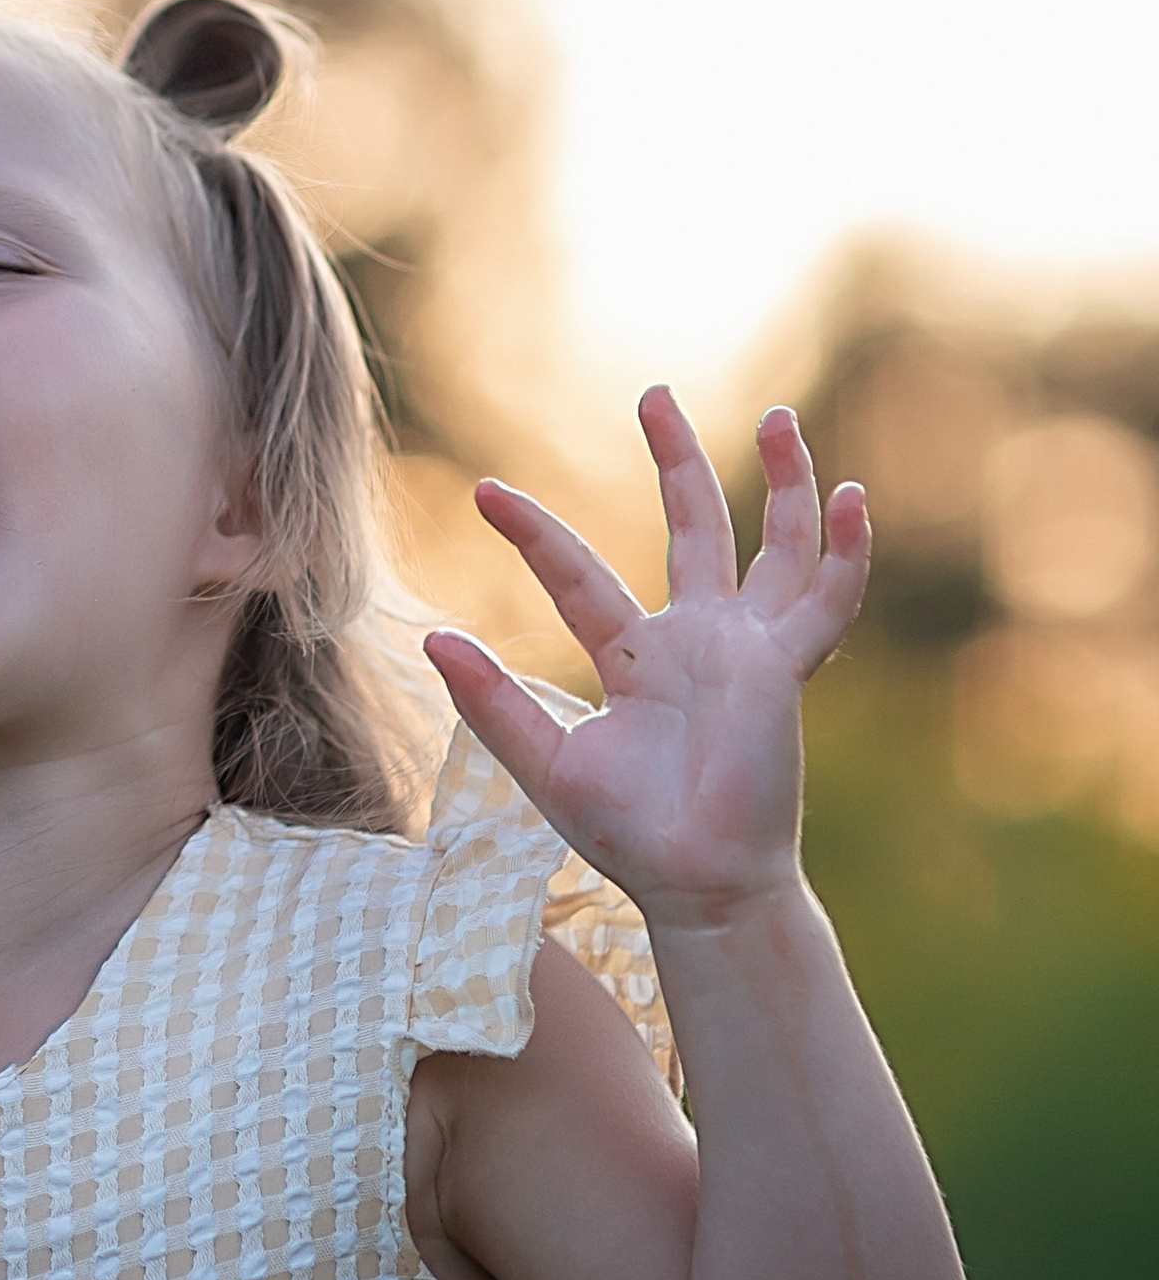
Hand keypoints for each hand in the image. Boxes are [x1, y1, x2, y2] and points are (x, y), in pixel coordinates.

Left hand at [422, 387, 868, 930]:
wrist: (697, 884)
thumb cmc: (628, 834)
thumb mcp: (547, 764)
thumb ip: (494, 703)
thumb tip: (431, 639)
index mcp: (634, 655)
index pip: (578, 573)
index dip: (531, 533)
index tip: (481, 492)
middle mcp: (694, 639)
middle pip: (691, 525)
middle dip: (676, 459)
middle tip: (652, 394)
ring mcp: (746, 648)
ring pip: (772, 544)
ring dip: (781, 482)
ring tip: (777, 417)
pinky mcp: (785, 668)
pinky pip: (825, 599)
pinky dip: (843, 549)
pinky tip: (848, 494)